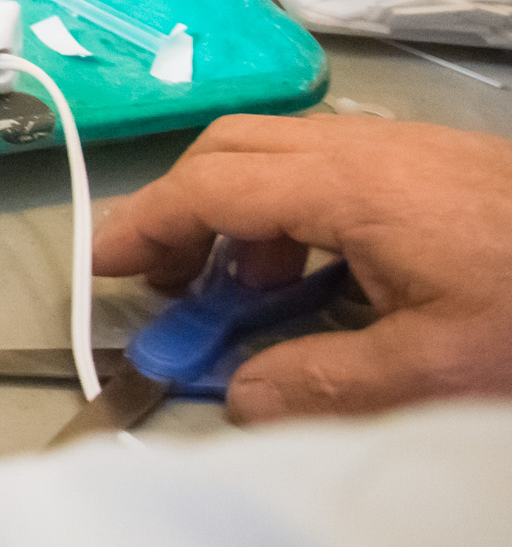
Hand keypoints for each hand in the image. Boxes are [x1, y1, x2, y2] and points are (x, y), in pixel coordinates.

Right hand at [93, 114, 511, 421]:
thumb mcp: (434, 373)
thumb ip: (321, 385)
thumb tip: (237, 398)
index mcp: (353, 188)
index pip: (212, 188)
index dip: (146, 226)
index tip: (103, 270)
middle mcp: (370, 150)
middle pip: (234, 148)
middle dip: (184, 209)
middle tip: (163, 280)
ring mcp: (411, 150)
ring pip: (284, 152)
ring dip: (243, 211)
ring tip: (249, 290)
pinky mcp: (443, 164)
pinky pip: (335, 167)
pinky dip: (296, 210)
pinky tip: (327, 275)